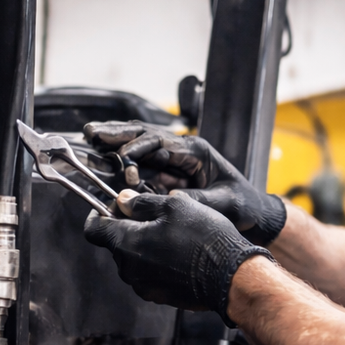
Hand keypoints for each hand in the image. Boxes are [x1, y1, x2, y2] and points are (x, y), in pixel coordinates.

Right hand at [83, 121, 286, 245]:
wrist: (252, 213)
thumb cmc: (244, 205)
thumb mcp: (226, 203)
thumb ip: (201, 200)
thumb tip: (173, 199)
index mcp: (196, 150)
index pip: (162, 144)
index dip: (139, 148)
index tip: (121, 157)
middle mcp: (182, 150)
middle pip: (146, 135)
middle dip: (119, 133)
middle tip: (93, 132)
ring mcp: (174, 160)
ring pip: (140, 143)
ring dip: (115, 138)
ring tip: (92, 134)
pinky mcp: (168, 172)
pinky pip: (141, 162)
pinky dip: (121, 156)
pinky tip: (103, 152)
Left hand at [83, 191, 271, 321]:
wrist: (230, 277)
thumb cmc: (204, 238)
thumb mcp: (174, 206)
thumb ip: (142, 203)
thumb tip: (123, 201)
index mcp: (126, 243)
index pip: (92, 229)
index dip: (99, 213)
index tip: (115, 205)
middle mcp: (128, 269)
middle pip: (115, 243)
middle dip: (128, 227)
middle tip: (154, 215)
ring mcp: (143, 286)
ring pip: (133, 259)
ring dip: (144, 245)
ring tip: (172, 234)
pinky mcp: (158, 296)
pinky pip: (149, 274)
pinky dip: (157, 262)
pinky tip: (180, 254)